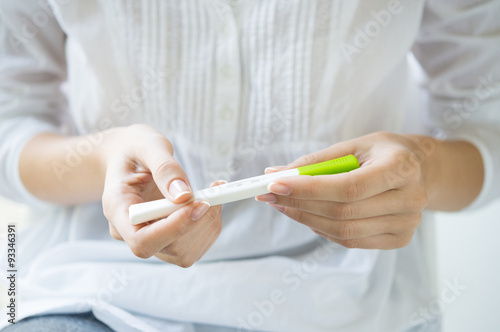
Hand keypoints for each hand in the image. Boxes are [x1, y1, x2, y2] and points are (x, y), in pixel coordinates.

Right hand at [101, 124, 221, 266]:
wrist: (130, 155)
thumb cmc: (135, 148)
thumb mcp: (148, 146)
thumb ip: (165, 169)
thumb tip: (184, 196)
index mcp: (117, 210)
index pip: (142, 240)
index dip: (174, 228)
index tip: (199, 203)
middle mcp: (130, 232)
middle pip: (170, 249)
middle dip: (199, 222)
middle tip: (213, 192)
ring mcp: (150, 239)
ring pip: (185, 253)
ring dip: (208, 224)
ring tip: (213, 193)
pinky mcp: (167, 239)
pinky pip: (194, 246)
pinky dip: (210, 225)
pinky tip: (210, 201)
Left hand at [256, 132, 437, 248]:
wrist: (420, 170)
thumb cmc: (383, 153)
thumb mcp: (354, 146)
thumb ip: (317, 161)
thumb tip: (276, 173)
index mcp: (401, 168)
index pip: (348, 187)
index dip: (309, 189)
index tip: (275, 184)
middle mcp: (409, 199)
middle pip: (342, 212)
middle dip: (298, 204)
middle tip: (270, 195)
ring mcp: (407, 224)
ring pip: (343, 231)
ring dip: (306, 218)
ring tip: (283, 204)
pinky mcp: (399, 239)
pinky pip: (351, 241)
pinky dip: (323, 229)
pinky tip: (308, 215)